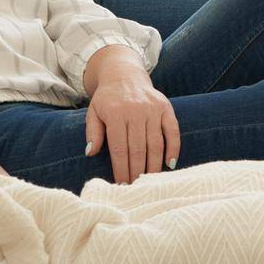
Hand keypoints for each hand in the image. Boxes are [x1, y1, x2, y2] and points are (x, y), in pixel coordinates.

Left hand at [85, 61, 180, 184]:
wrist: (124, 74)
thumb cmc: (107, 99)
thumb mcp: (93, 112)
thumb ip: (92, 132)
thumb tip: (90, 153)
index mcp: (115, 113)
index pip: (119, 148)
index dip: (121, 168)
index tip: (121, 184)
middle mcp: (135, 110)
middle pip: (138, 148)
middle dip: (136, 171)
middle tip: (135, 188)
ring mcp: (152, 109)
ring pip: (155, 143)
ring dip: (153, 165)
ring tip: (149, 181)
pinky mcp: (165, 107)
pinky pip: (172, 131)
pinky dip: (173, 148)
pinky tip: (170, 164)